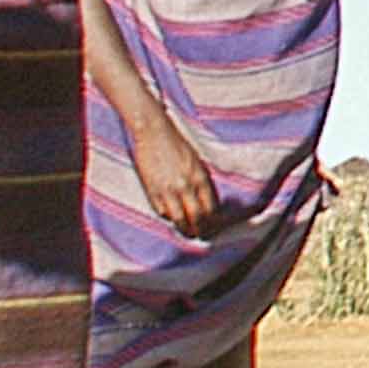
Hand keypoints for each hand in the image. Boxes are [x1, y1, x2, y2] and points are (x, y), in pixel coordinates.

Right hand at [125, 108, 222, 236]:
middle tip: (204, 236)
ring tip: (189, 233)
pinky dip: (168, 217)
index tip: (217, 227)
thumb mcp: (197, 161)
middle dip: (203, 230)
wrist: (152, 131)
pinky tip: (172, 219)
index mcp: (200, 177)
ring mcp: (167, 190)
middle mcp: (186, 186)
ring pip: (179, 220)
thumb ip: (202, 182)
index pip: (212, 209)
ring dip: (185, 229)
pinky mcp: (152, 191)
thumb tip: (208, 203)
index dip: (216, 222)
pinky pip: (162, 212)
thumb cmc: (177, 144)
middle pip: (198, 218)